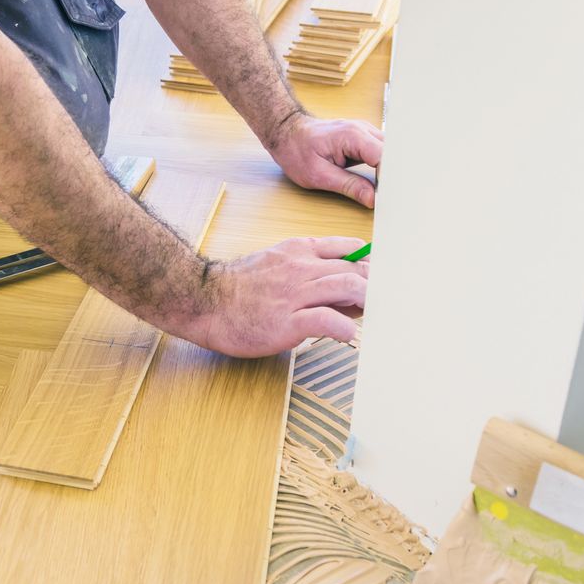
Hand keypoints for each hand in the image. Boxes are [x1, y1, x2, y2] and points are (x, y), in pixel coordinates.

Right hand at [173, 236, 368, 357]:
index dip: (368, 264)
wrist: (204, 301)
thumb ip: (307, 270)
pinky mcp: (288, 321)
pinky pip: (327, 320)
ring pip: (347, 287)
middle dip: (373, 286)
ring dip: (366, 302)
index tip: (375, 279)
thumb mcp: (274, 263)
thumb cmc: (237, 288)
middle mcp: (301, 268)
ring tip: (369, 316)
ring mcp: (295, 294)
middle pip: (354, 269)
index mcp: (299, 251)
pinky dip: (345, 328)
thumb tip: (341, 289)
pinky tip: (348, 335)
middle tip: (379, 303)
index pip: (348, 248)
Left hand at [264, 112, 383, 207]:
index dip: (390, 179)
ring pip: (390, 152)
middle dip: (395, 176)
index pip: (385, 157)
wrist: (286, 132)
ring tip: (388, 192)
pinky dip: (384, 167)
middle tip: (391, 199)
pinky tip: (381, 182)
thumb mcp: (319, 175)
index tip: (389, 198)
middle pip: (393, 153)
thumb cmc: (296, 150)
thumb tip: (373, 199)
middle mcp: (363, 129)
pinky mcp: (364, 138)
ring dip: (390, 172)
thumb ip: (349, 186)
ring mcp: (365, 132)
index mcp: (353, 136)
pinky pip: (381, 152)